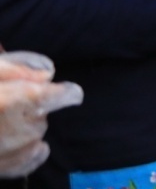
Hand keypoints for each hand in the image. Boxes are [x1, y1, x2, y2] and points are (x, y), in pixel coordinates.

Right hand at [0, 53, 81, 177]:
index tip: (64, 91)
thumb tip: (48, 75)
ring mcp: (16, 152)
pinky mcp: (6, 168)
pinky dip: (29, 150)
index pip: (64, 95)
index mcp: (21, 101)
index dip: (65, 91)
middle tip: (5, 104)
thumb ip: (18, 70)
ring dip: (26, 128)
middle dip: (32, 108)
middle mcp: (24, 128)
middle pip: (45, 114)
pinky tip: (18, 143)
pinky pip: (32, 158)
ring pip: (37, 134)